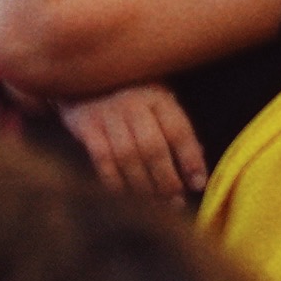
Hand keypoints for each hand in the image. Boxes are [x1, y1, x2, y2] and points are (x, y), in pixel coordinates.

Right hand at [56, 87, 204, 202]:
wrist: (84, 77)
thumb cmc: (131, 94)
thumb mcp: (159, 103)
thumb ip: (177, 134)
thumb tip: (196, 174)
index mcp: (157, 96)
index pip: (178, 131)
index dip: (190, 160)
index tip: (197, 184)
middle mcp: (133, 102)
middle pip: (152, 148)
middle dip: (166, 180)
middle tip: (175, 201)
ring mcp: (106, 113)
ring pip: (127, 157)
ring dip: (143, 186)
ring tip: (154, 203)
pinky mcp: (84, 125)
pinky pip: (102, 160)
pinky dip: (115, 181)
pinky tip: (126, 193)